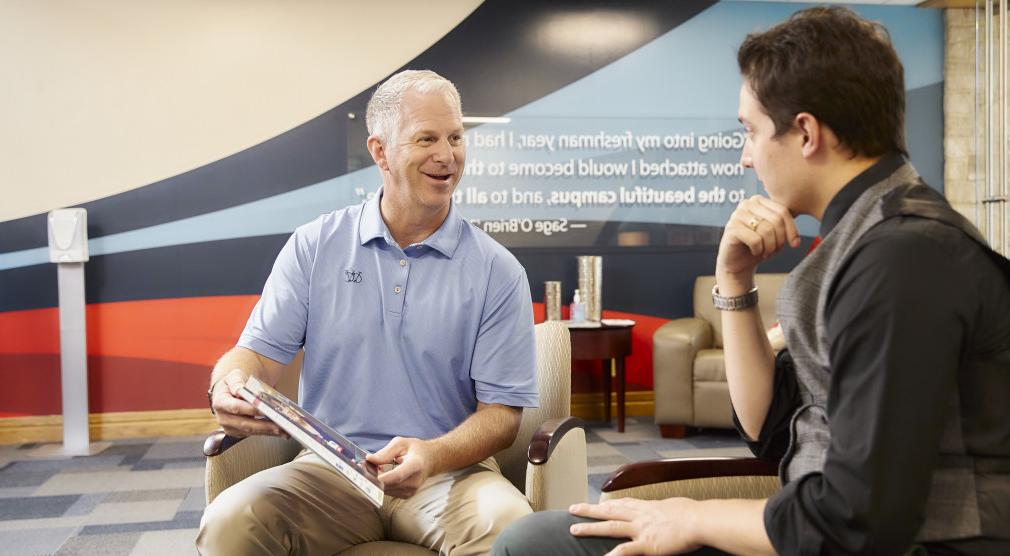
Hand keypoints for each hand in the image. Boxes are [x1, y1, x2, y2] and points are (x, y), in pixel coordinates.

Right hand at [211, 368, 284, 437]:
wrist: (229, 392)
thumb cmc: (232, 384)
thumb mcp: (233, 376)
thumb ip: (236, 381)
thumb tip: (240, 389)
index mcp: (220, 403)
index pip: (236, 407)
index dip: (250, 409)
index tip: (264, 409)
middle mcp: (224, 418)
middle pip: (245, 424)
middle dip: (264, 426)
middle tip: (279, 424)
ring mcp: (231, 428)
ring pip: (251, 432)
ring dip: (269, 432)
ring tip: (284, 430)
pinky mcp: (239, 433)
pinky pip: (255, 434)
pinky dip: (268, 433)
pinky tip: (281, 431)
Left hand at [367, 437, 438, 497]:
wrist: (431, 460)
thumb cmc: (415, 449)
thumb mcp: (401, 443)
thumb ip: (385, 452)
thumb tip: (369, 459)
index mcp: (416, 465)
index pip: (397, 476)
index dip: (380, 478)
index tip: (365, 475)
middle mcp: (414, 481)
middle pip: (388, 485)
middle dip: (372, 477)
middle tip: (362, 465)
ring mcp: (411, 491)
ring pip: (385, 490)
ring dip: (376, 481)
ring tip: (376, 467)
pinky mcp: (406, 495)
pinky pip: (388, 492)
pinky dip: (381, 484)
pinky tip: (382, 474)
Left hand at [569, 498, 701, 555]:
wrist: (699, 520)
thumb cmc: (693, 514)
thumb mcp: (677, 506)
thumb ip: (668, 509)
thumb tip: (671, 509)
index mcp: (648, 507)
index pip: (624, 504)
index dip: (609, 504)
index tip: (598, 503)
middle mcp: (640, 516)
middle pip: (610, 511)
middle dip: (590, 510)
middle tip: (572, 508)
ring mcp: (641, 530)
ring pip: (610, 527)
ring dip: (590, 528)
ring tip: (574, 530)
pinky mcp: (646, 545)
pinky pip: (625, 551)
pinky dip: (612, 555)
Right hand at [716, 195, 799, 291]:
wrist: (738, 263)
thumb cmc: (758, 246)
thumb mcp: (775, 234)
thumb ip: (785, 226)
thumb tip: (797, 239)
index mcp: (758, 201)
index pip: (783, 211)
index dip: (792, 230)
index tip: (795, 244)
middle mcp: (746, 204)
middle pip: (776, 219)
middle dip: (780, 239)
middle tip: (775, 250)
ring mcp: (737, 215)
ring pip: (766, 230)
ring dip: (770, 247)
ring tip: (765, 252)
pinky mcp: (731, 228)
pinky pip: (755, 239)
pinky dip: (759, 250)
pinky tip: (755, 252)